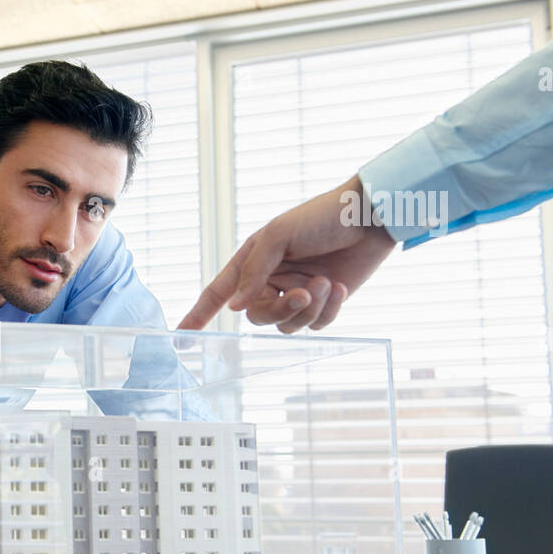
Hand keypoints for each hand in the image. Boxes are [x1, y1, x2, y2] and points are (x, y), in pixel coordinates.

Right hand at [177, 174, 396, 332]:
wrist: (370, 217)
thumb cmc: (321, 216)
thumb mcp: (278, 236)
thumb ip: (253, 272)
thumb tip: (233, 307)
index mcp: (252, 262)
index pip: (218, 293)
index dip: (198, 315)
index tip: (182, 338)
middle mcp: (271, 281)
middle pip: (258, 317)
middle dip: (281, 310)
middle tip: (302, 294)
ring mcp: (297, 293)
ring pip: (288, 326)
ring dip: (308, 309)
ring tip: (325, 284)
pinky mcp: (324, 303)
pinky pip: (317, 324)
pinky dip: (328, 309)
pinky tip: (339, 287)